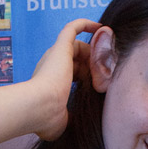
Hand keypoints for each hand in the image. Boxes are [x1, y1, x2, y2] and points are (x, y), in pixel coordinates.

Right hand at [29, 17, 100, 139]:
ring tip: (108, 63)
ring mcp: (55, 55)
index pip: (75, 74)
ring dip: (96, 55)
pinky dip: (87, 24)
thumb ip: (71, 119)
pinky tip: (103, 27)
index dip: (89, 79)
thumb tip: (79, 123)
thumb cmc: (47, 119)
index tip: (100, 88)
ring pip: (80, 46)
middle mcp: (52, 66)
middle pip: (79, 60)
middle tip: (108, 77)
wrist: (39, 108)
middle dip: (95, 68)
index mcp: (50, 82)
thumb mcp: (63, 121)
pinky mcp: (60, 46)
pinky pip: (74, 27)